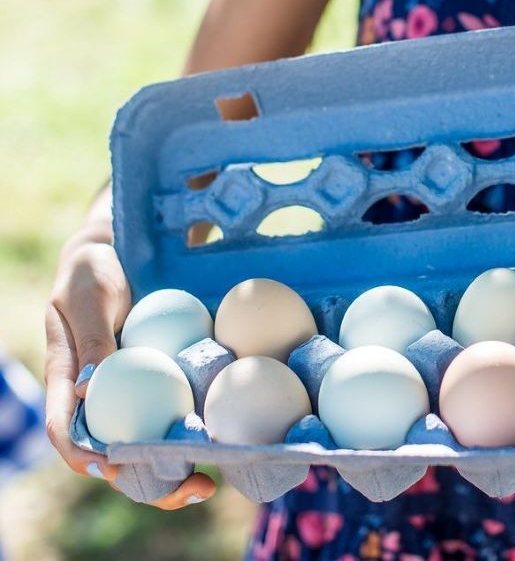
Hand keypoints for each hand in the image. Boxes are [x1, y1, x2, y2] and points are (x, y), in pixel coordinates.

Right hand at [45, 233, 215, 508]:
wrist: (122, 249)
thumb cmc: (95, 269)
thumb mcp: (89, 296)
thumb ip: (92, 338)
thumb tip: (85, 390)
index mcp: (66, 378)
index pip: (66, 430)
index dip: (85, 457)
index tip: (114, 469)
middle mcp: (98, 396)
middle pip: (112, 453)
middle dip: (144, 481)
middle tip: (188, 488)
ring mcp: (131, 393)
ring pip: (145, 443)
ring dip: (174, 472)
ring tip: (209, 486)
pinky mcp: (160, 382)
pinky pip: (174, 413)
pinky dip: (195, 433)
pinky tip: (225, 442)